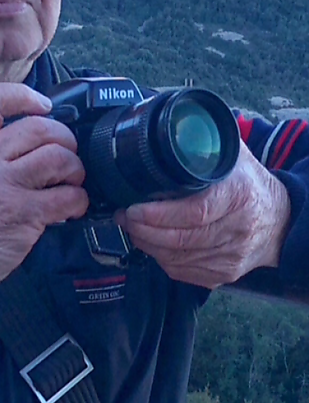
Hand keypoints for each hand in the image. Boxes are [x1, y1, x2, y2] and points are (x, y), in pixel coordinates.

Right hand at [0, 83, 87, 309]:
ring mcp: (1, 186)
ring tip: (71, 179)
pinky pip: (66, 196)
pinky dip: (78, 200)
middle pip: (38, 127)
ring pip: (57, 157)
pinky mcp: (21, 215)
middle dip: (64, 138)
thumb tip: (32, 129)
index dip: (22, 95)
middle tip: (67, 152)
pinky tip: (71, 206)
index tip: (42, 105)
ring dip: (74, 168)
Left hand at [113, 140, 290, 287]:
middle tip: (124, 216)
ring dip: (147, 244)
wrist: (278, 219)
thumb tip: (167, 128)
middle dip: (144, 229)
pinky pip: (183, 272)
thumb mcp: (230, 153)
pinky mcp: (223, 274)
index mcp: (238, 196)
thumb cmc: (247, 182)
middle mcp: (237, 230)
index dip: (159, 214)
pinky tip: (150, 242)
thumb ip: (201, 142)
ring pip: (177, 259)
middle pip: (181, 239)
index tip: (134, 208)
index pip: (195, 212)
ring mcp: (231, 256)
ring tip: (131, 227)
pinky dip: (160, 259)